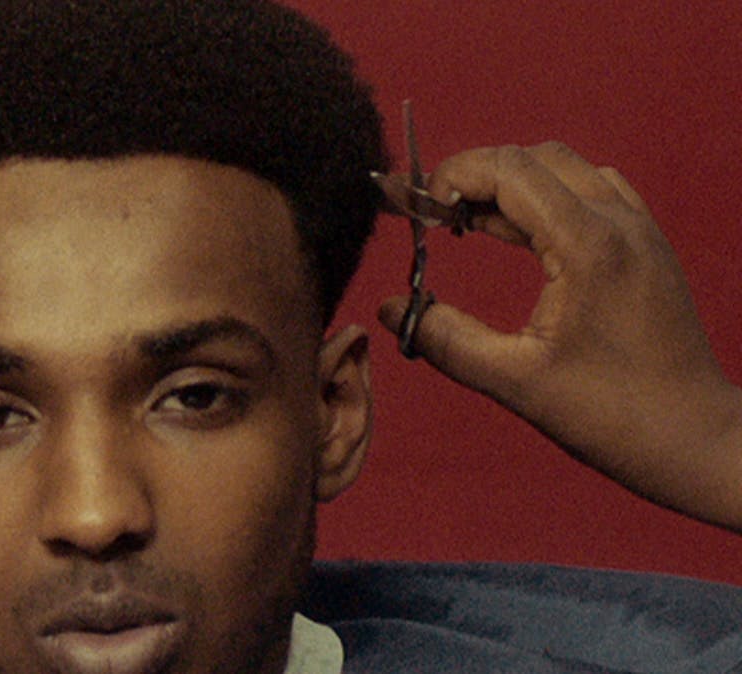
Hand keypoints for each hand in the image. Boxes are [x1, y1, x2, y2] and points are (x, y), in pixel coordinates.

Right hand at [378, 142, 741, 531]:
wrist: (694, 438)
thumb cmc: (611, 414)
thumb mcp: (514, 381)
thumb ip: (445, 338)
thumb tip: (391, 308)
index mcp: (589, 245)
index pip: (509, 170)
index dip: (452, 176)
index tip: (416, 209)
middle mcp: (619, 222)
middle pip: (533, 158)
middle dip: (474, 176)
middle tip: (432, 217)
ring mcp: (639, 229)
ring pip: (564, 168)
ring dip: (510, 183)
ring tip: (466, 224)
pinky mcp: (647, 245)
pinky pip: (591, 191)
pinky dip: (545, 196)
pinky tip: (519, 234)